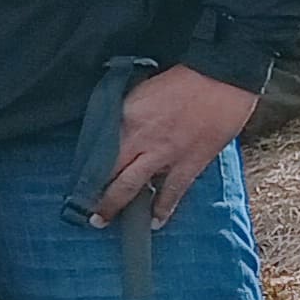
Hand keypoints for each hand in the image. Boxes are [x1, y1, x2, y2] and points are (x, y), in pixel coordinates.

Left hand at [88, 63, 262, 225]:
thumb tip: (117, 131)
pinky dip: (162, 209)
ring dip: (117, 205)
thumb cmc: (184, 79)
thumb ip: (128, 114)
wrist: (222, 77)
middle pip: (110, 172)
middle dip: (95, 194)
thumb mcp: (142, 90)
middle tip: (85, 212)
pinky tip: (155, 222)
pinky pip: (171, 192)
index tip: (76, 183)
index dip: (86, 168)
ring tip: (104, 221)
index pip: (98, 149)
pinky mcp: (190, 163)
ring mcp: (165, 154)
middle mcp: (141, 138)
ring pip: (134, 186)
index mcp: (127, 116)